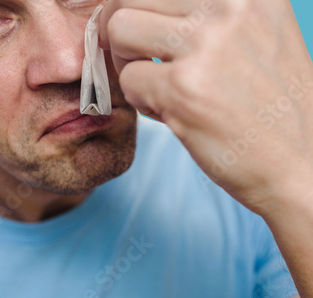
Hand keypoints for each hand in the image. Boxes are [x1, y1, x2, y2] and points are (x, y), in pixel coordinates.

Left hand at [100, 0, 312, 217]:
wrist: (300, 164)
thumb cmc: (271, 106)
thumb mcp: (259, 36)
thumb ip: (214, 14)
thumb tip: (141, 6)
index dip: (142, 7)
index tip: (143, 32)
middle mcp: (230, 7)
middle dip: (124, 31)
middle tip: (139, 60)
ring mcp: (206, 46)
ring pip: (120, 28)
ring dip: (126, 61)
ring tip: (153, 85)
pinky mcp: (184, 89)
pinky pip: (128, 80)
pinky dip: (139, 100)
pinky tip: (169, 113)